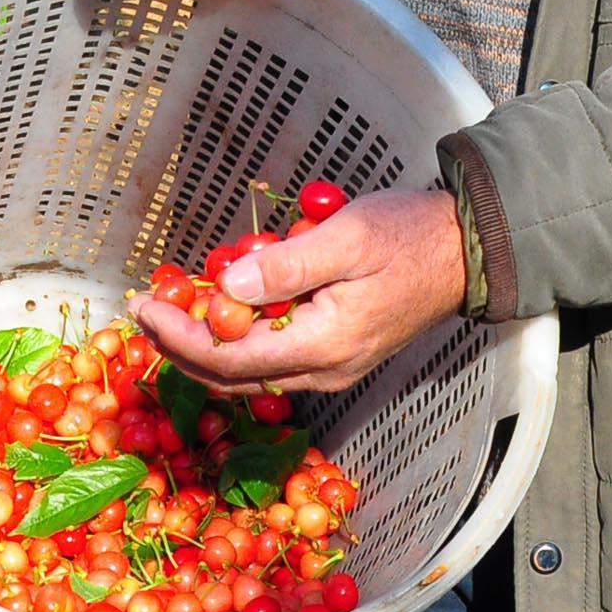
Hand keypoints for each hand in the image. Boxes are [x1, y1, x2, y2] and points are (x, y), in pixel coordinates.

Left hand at [132, 189, 466, 393]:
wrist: (466, 249)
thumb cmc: (410, 235)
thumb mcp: (345, 238)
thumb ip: (285, 265)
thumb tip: (226, 288)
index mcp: (323, 345)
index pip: (229, 360)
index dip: (178, 338)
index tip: (144, 307)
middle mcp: (324, 370)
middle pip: (232, 376)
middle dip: (181, 347)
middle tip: (145, 311)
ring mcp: (331, 367)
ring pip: (250, 371)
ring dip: (205, 346)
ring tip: (173, 309)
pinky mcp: (337, 353)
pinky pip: (272, 358)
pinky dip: (237, 340)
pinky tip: (222, 309)